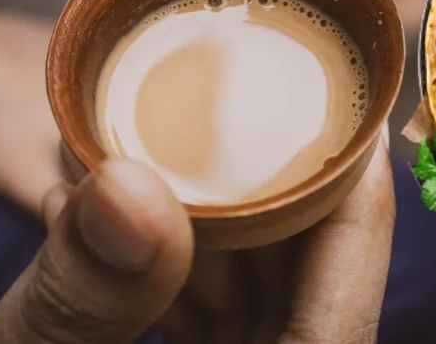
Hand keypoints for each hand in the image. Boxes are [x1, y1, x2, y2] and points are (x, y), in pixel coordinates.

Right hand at [0, 128, 393, 343]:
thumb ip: (77, 301)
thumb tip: (129, 186)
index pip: (339, 320)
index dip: (358, 218)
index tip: (355, 131)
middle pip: (302, 297)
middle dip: (275, 203)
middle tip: (254, 115)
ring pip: (256, 302)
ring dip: (214, 222)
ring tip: (174, 150)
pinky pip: (210, 319)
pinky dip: (177, 265)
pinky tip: (134, 212)